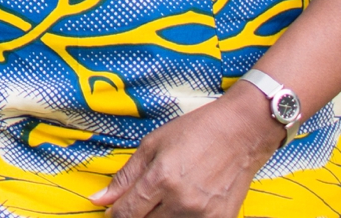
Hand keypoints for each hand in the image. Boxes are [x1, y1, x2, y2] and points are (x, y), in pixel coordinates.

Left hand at [89, 88, 281, 217]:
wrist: (241, 132)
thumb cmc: (198, 131)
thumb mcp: (153, 144)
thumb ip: (125, 176)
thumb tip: (100, 199)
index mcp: (161, 179)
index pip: (126, 213)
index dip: (115, 213)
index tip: (115, 209)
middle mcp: (181, 201)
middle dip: (137, 215)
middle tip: (145, 199)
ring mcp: (202, 215)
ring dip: (159, 217)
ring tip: (166, 198)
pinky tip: (184, 205)